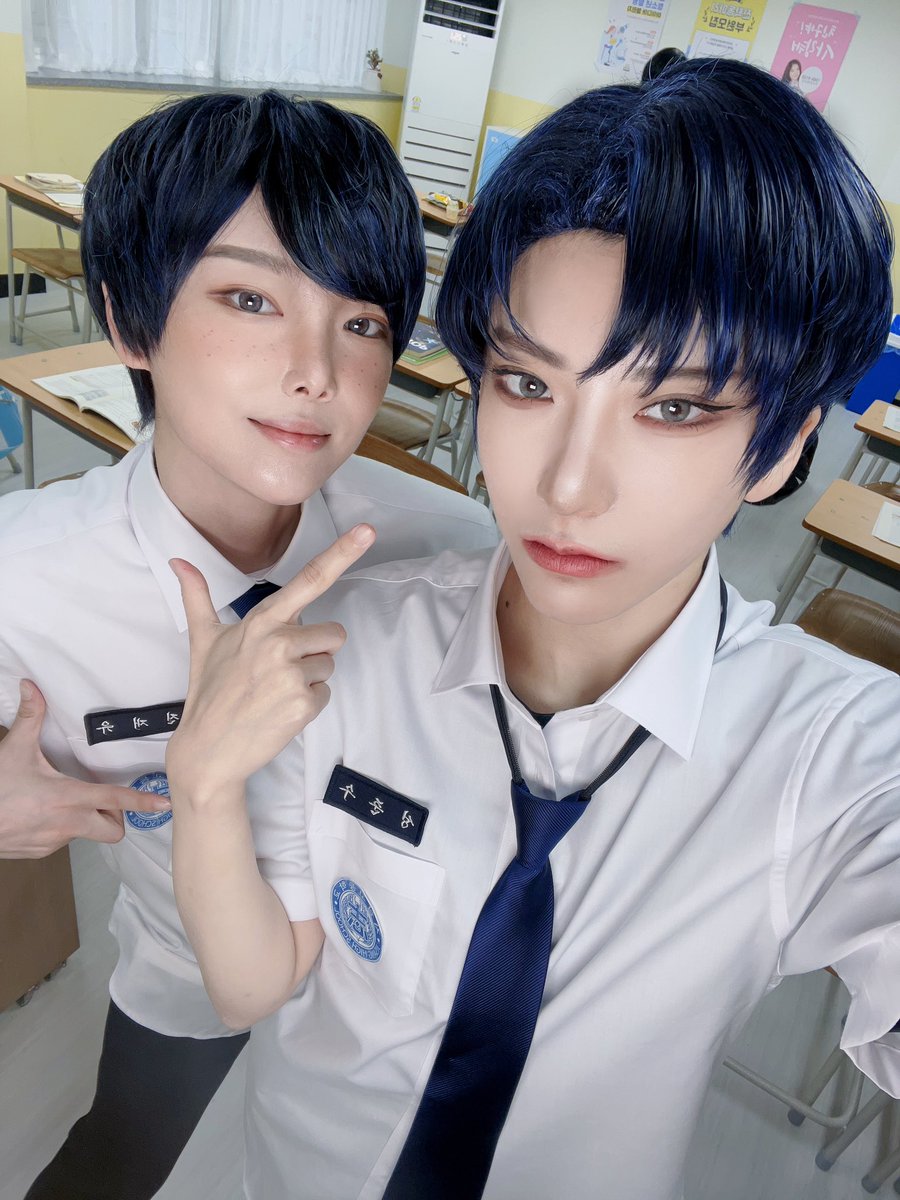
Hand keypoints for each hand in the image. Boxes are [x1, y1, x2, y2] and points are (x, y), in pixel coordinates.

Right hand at [0, 680, 166, 858]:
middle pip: (113, 831)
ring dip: (85, 820)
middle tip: (101, 799)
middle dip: (116, 817)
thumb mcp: (13, 750)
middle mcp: (67, 824)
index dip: (143, 802)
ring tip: (62, 801)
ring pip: (87, 834)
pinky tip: (42, 813)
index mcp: (67, 798)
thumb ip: (30, 717)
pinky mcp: (41, 852)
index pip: (116, 800)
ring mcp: (54, 842)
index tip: (164, 804)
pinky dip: (62, 828)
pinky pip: (63, 841)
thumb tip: (31, 686)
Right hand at [166, 524, 374, 801]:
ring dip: (309, 680)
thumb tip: (178, 561)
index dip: (342, 553)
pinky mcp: (302, 704)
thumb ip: (197, 597)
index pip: (309, 580)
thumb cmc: (209, 692)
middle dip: (314, 652)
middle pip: (333, 635)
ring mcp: (291, 674)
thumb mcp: (202, 640)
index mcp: (261, 621)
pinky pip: (325, 694)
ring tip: (273, 692)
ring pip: (329, 666)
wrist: (208, 750)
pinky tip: (278, 712)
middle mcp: (278, 642)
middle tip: (277, 671)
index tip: (368, 531)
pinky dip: (307, 705)